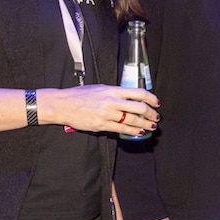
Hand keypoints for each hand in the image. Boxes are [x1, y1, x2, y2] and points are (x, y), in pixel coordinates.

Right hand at [40, 84, 159, 134]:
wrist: (62, 104)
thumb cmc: (79, 95)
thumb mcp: (100, 88)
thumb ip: (115, 93)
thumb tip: (130, 97)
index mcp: (112, 90)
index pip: (139, 93)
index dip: (151, 98)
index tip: (156, 103)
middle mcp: (112, 101)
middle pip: (140, 108)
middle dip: (151, 114)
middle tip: (156, 117)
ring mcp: (107, 114)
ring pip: (132, 120)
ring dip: (145, 124)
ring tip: (150, 126)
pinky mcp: (102, 125)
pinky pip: (121, 129)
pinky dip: (132, 131)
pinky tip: (137, 131)